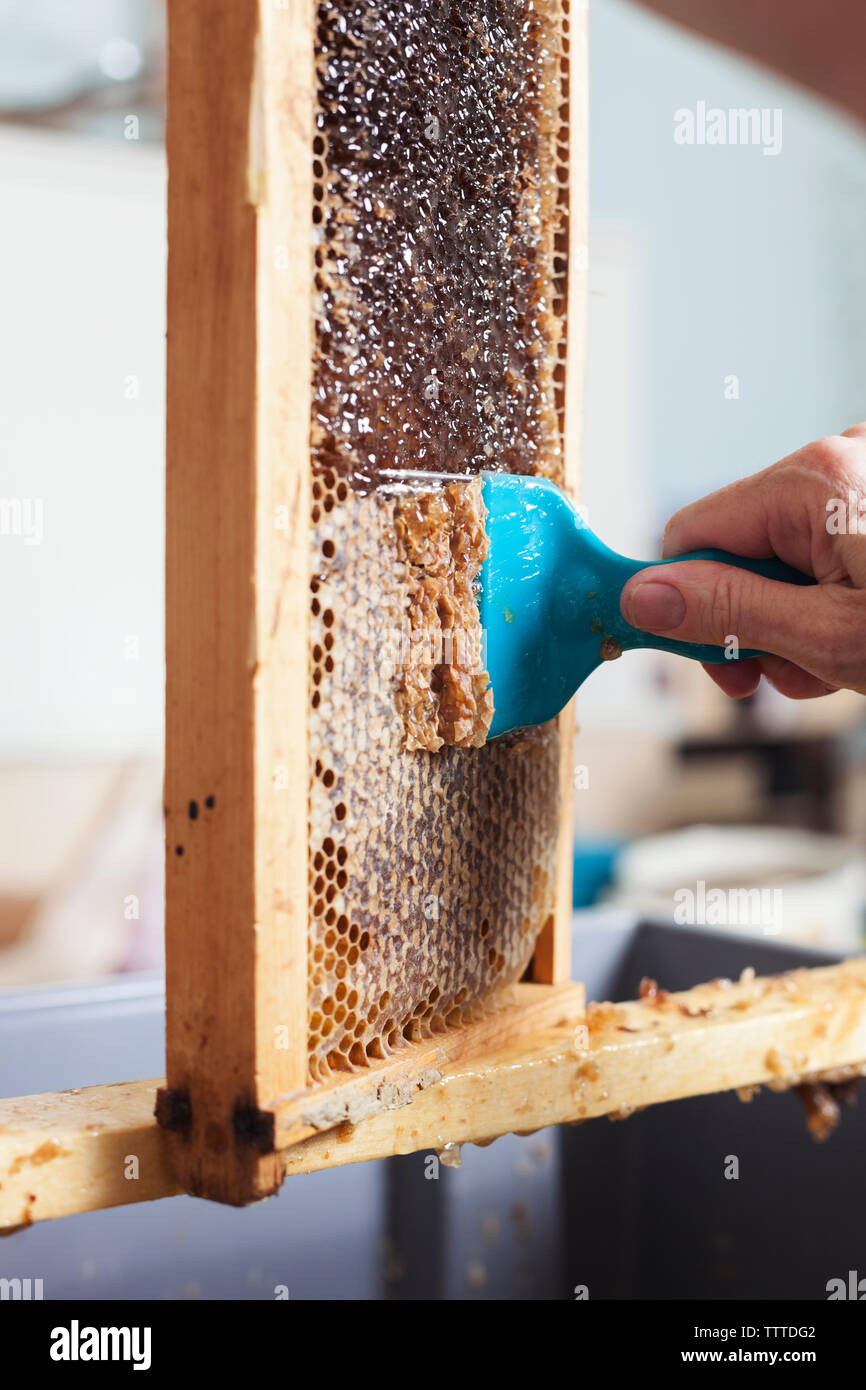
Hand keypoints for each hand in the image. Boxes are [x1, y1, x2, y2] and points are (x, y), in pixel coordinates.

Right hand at [619, 425, 865, 698]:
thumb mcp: (831, 635)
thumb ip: (729, 611)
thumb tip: (639, 597)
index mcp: (813, 479)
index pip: (690, 535)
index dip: (689, 606)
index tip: (723, 669)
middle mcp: (838, 458)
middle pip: (740, 548)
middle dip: (756, 622)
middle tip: (798, 676)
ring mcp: (865, 476)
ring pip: (787, 555)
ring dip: (801, 620)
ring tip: (845, 665)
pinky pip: (831, 545)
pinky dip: (838, 595)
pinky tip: (863, 632)